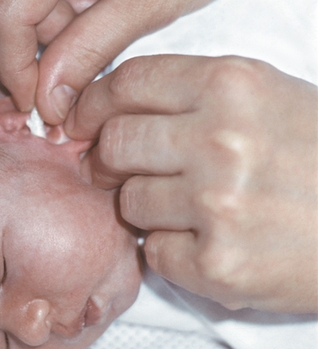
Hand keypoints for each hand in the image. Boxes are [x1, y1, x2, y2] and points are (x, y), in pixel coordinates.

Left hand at [66, 55, 317, 313]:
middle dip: (108, 158)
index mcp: (230, 84)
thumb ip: (191, 94)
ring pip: (129, 201)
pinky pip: (154, 254)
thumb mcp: (267, 95)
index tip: (82, 120)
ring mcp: (218, 204)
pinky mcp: (220, 265)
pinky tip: (209, 244)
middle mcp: (219, 138)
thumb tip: (112, 110)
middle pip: (115, 142)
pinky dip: (171, 252)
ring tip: (189, 210)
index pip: (127, 83)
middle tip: (119, 170)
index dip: (93, 103)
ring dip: (145, 208)